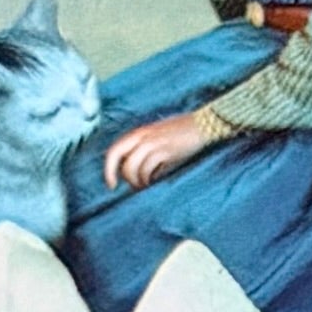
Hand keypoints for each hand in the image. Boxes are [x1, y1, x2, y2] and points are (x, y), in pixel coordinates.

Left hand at [103, 108, 219, 191]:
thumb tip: (134, 171)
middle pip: (121, 162)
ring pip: (133, 168)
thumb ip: (144, 149)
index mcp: (138, 133)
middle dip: (127, 179)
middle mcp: (142, 137)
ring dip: (139, 182)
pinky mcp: (165, 151)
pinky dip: (150, 179)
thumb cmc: (182, 133)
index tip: (112, 185)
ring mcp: (153, 143)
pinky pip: (149, 170)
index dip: (108, 170)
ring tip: (149, 185)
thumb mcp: (157, 137)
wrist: (203, 124)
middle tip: (136, 187)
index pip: (114, 151)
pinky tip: (158, 180)